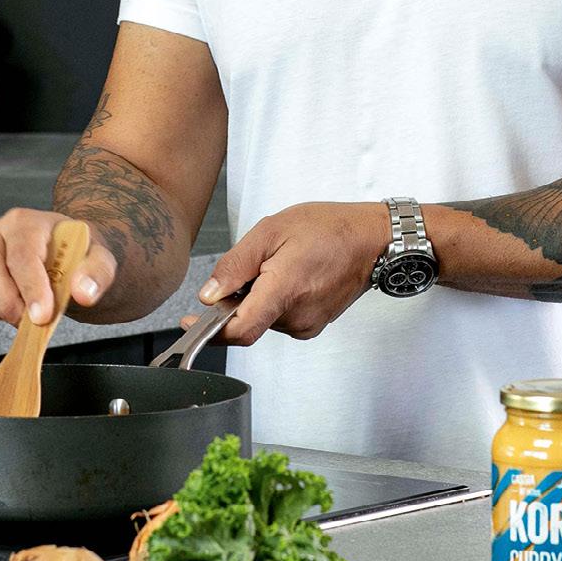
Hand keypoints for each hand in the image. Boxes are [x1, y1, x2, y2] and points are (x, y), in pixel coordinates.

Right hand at [0, 208, 119, 325]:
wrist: (69, 259)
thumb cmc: (80, 257)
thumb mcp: (102, 260)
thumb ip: (97, 273)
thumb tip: (83, 292)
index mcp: (25, 222)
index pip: (21, 256)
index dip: (31, 289)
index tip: (42, 315)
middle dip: (8, 304)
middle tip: (31, 320)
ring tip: (16, 310)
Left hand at [200, 201, 384, 345]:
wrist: (371, 239)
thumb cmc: (328, 229)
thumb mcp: (272, 231)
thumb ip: (236, 265)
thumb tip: (209, 295)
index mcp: (284, 292)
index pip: (240, 331)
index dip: (209, 331)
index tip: (190, 323)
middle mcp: (298, 317)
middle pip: (248, 321)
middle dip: (240, 297)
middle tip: (256, 263)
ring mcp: (308, 324)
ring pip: (265, 318)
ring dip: (260, 296)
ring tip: (282, 263)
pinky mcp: (314, 324)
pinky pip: (282, 317)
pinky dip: (277, 300)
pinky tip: (292, 275)